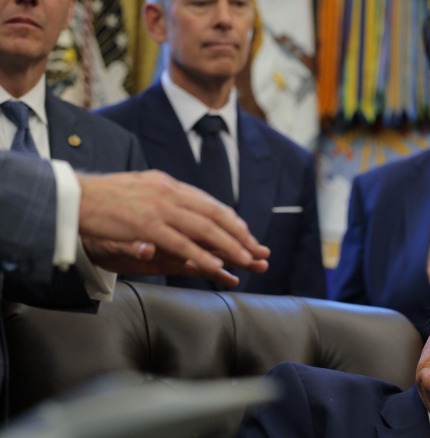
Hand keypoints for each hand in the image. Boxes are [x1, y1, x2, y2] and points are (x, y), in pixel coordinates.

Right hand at [77, 170, 269, 285]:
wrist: (71, 197)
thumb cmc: (102, 197)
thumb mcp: (139, 190)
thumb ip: (163, 198)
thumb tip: (182, 204)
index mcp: (168, 185)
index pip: (209, 204)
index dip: (231, 221)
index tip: (247, 235)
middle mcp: (169, 194)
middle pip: (215, 216)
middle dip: (240, 235)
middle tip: (258, 251)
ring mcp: (159, 209)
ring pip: (205, 229)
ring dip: (229, 247)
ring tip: (247, 261)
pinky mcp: (146, 226)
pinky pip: (182, 243)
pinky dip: (202, 255)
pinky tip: (217, 267)